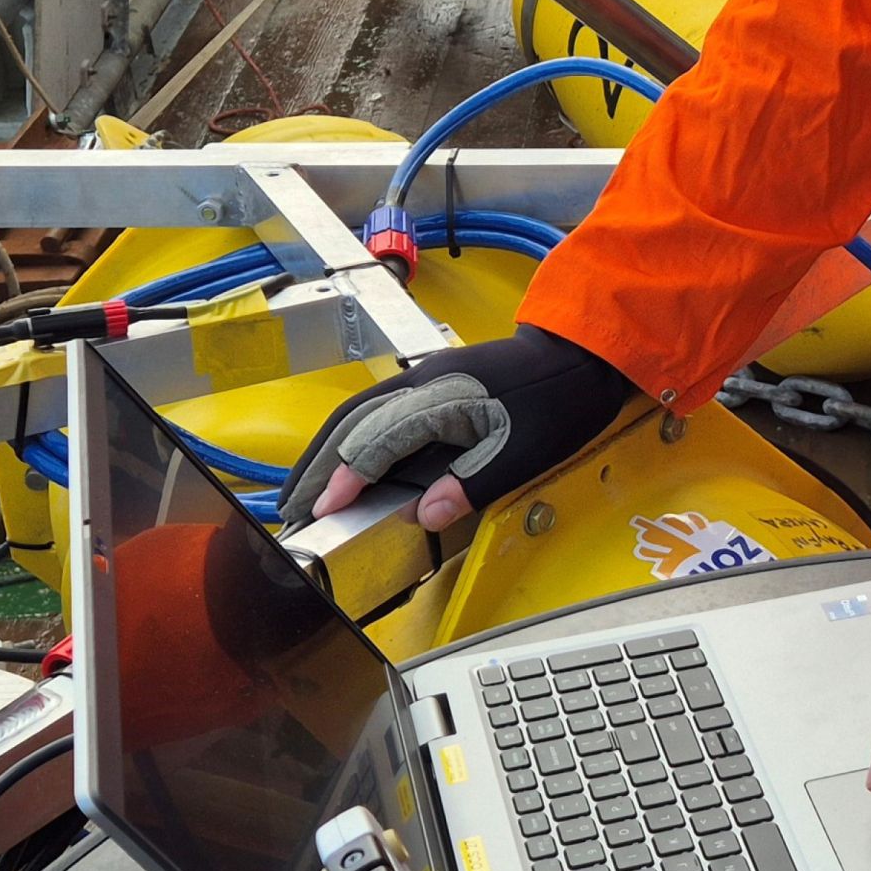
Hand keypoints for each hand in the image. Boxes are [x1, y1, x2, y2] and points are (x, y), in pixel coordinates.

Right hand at [286, 327, 636, 531]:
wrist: (582, 355)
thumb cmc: (559, 401)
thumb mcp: (526, 452)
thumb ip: (471, 483)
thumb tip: (421, 515)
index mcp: (442, 396)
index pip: (375, 440)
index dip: (344, 478)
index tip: (320, 511)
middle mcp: (423, 382)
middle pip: (352, 422)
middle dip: (316, 465)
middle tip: (289, 508)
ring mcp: (425, 379)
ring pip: (359, 414)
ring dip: (327, 452)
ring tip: (305, 491)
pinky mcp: (433, 384)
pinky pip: (377, 412)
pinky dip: (351, 439)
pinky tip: (347, 464)